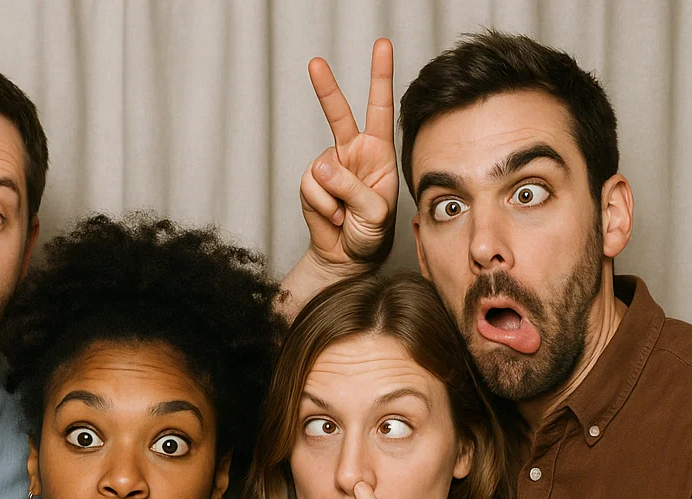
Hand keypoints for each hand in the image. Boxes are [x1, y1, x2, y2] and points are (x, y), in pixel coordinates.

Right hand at [301, 38, 399, 266]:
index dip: (380, 77)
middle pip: (338, 115)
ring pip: (322, 167)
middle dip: (326, 89)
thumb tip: (320, 167)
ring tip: (345, 214)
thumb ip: (352, 188)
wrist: (348, 260)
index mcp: (378, 153)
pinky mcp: (311, 184)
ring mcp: (330, 168)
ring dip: (334, 196)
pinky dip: (322, 206)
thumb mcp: (374, 212)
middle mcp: (353, 154)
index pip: (380, 109)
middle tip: (315, 63)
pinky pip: (310, 187)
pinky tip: (333, 217)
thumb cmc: (372, 235)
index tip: (381, 46)